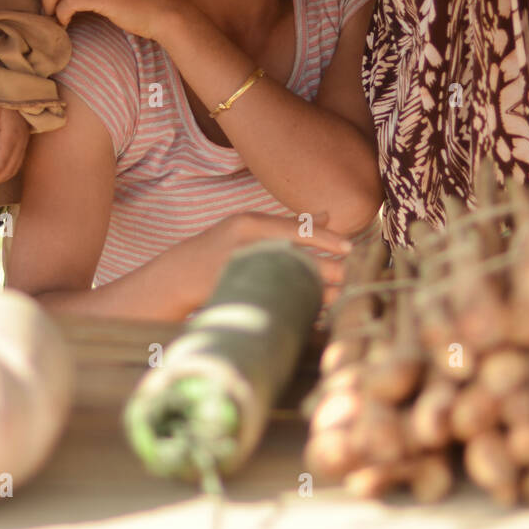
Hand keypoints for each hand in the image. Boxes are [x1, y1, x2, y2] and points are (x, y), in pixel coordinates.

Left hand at [0, 105, 29, 188]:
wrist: (20, 92)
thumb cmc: (1, 99)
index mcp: (11, 136)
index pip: (0, 163)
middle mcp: (20, 143)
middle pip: (8, 170)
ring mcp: (23, 144)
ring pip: (13, 169)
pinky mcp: (23, 144)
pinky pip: (16, 164)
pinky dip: (5, 173)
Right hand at [191, 210, 352, 309]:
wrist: (176, 275)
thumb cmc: (220, 249)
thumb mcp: (249, 229)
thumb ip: (286, 225)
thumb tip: (326, 216)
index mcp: (249, 223)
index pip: (294, 228)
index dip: (324, 239)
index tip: (349, 247)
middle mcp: (243, 243)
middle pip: (294, 256)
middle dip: (327, 269)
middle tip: (352, 276)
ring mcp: (237, 270)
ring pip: (286, 281)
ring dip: (315, 291)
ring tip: (339, 297)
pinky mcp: (234, 294)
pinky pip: (272, 300)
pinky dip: (294, 305)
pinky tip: (313, 311)